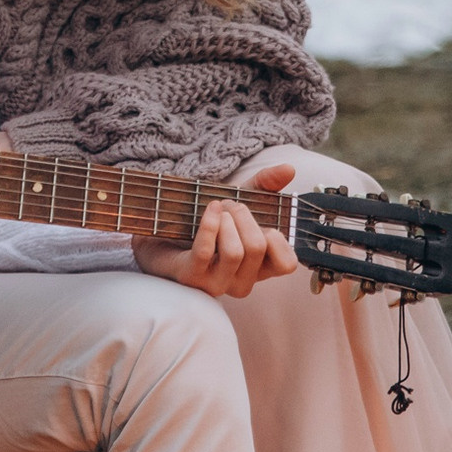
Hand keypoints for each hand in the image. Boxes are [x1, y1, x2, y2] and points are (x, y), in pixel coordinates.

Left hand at [132, 163, 299, 297]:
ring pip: (235, 252)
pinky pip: (206, 251)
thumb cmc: (207, 221)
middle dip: (244, 215)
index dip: (279, 239)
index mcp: (258, 268)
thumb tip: (289, 168)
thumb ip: (266, 184)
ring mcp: (215, 283)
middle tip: (231, 204)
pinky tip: (210, 209)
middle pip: (258, 247)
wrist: (162, 231)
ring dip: (226, 221)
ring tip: (217, 209)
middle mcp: (240, 281)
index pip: (286, 265)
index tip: (263, 222)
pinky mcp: (191, 276)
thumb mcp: (241, 198)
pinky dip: (210, 224)